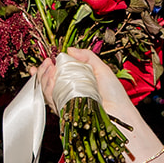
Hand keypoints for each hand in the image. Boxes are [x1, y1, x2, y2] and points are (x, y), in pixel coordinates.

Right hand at [34, 48, 162, 162]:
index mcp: (75, 83)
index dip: (47, 68)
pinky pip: (52, 101)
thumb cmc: (115, 94)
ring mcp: (67, 103)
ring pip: (46, 91)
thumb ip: (87, 57)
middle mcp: (69, 93)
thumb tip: (70, 49)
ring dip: (44, 79)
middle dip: (43, 71)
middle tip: (48, 63)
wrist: (120, 112)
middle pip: (47, 83)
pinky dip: (48, 89)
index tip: (47, 60)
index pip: (55, 75)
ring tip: (50, 69)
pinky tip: (52, 80)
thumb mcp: (102, 69)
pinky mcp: (66, 112)